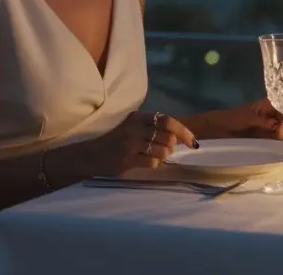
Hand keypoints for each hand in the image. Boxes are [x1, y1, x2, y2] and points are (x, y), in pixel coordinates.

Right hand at [53, 110, 195, 180]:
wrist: (89, 155)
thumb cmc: (114, 141)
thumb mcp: (132, 127)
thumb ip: (152, 128)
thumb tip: (179, 137)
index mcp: (138, 117)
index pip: (168, 121)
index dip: (184, 132)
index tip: (194, 142)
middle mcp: (135, 127)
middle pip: (168, 137)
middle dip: (172, 146)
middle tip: (165, 150)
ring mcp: (130, 143)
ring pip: (163, 151)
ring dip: (163, 157)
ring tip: (152, 157)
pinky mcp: (127, 159)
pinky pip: (153, 163)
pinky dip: (154, 165)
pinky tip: (145, 163)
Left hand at [196, 97, 282, 139]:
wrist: (218, 128)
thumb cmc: (232, 118)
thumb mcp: (248, 118)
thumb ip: (264, 122)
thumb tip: (280, 126)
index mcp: (267, 105)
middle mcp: (270, 114)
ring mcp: (267, 125)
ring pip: (282, 128)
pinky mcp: (264, 135)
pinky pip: (275, 137)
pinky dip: (280, 140)